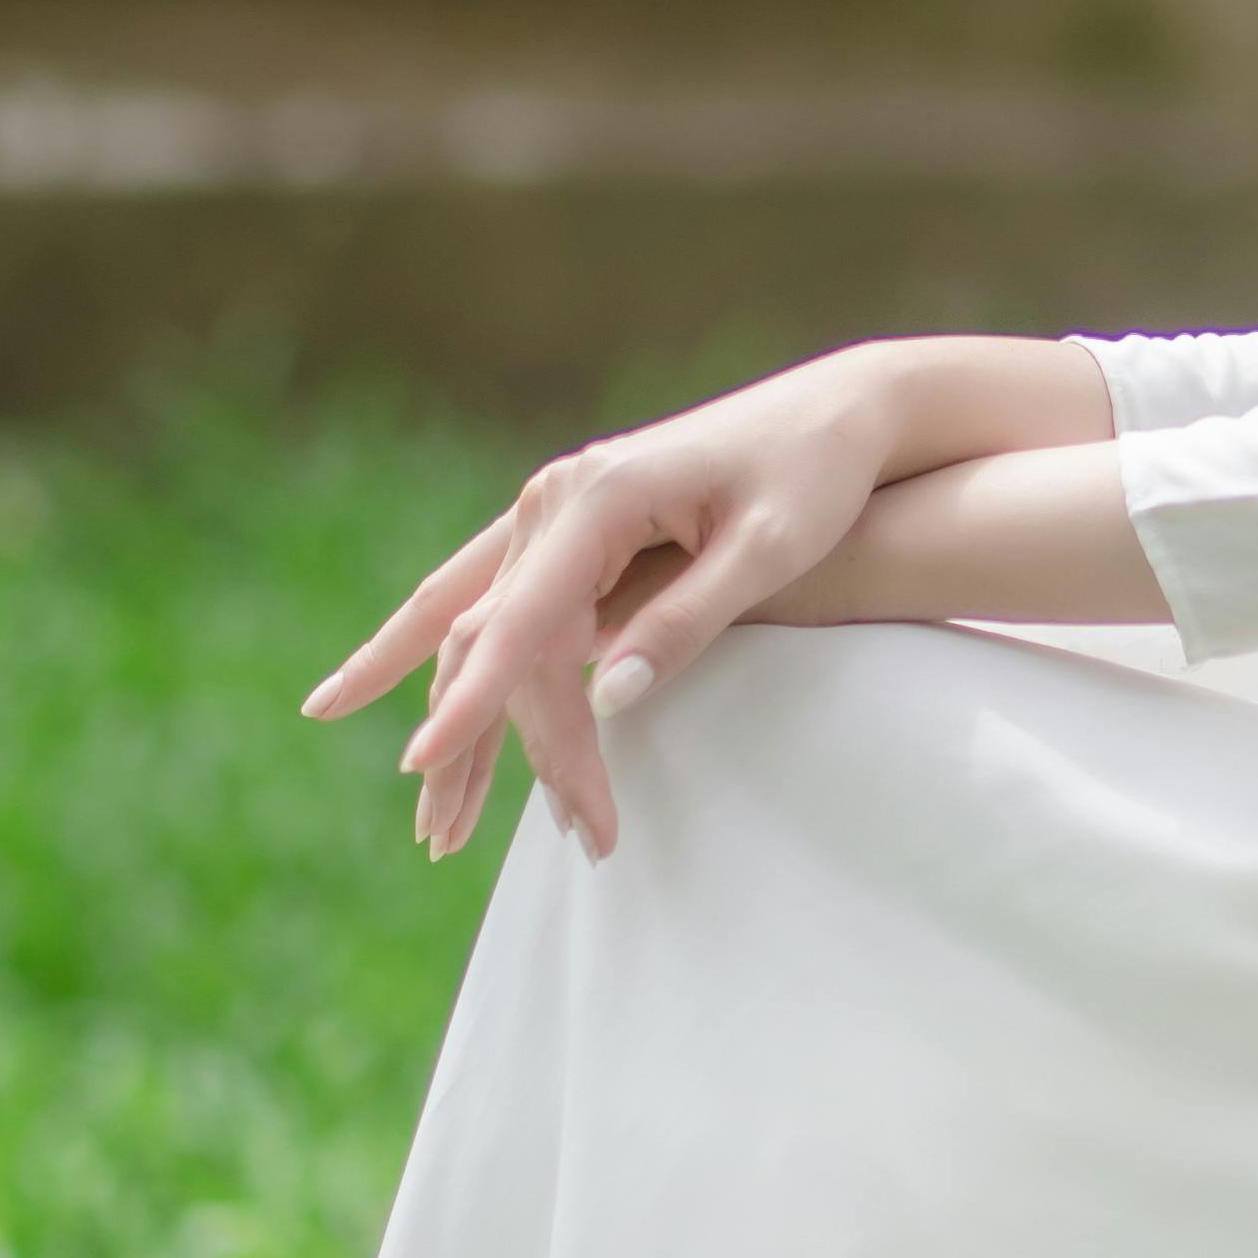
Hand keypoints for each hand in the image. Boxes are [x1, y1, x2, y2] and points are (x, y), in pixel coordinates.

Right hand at [304, 360, 898, 863]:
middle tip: (457, 843)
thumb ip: (687, 621)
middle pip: (493, 641)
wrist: (834, 413)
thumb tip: (608, 700)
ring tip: (437, 826)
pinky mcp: (569, 534)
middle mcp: (556, 499)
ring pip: (479, 632)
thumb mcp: (770, 550)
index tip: (423, 763)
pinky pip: (498, 614)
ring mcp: (555, 513)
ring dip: (457, 724)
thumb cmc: (814, 474)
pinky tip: (437, 728)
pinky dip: (469, 679)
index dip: (473, 699)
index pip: (518, 618)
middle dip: (472, 744)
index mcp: (599, 496)